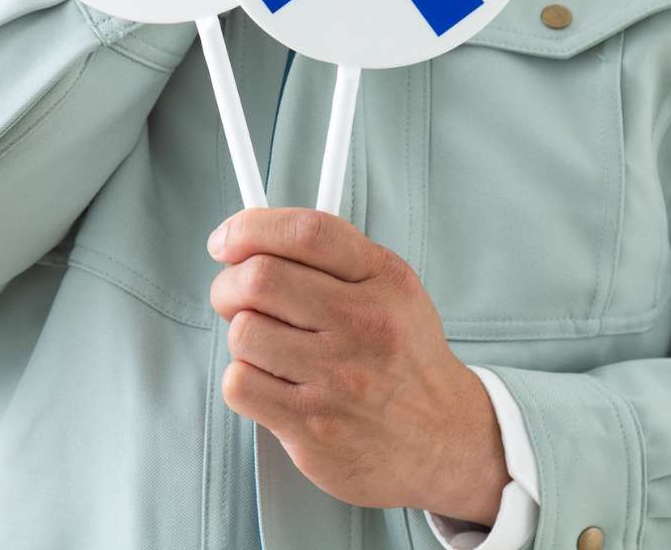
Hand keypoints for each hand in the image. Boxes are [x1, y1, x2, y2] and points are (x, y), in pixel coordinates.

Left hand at [207, 207, 508, 523]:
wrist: (444, 441)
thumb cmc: (404, 359)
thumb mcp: (392, 289)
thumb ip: (332, 256)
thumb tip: (249, 239)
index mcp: (384, 280)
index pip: (306, 232)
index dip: (250, 228)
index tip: (225, 240)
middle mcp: (364, 325)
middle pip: (259, 279)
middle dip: (228, 284)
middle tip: (233, 297)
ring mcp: (338, 379)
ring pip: (242, 332)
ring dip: (242, 337)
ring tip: (269, 347)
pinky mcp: (313, 427)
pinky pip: (239, 384)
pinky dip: (243, 381)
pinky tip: (273, 383)